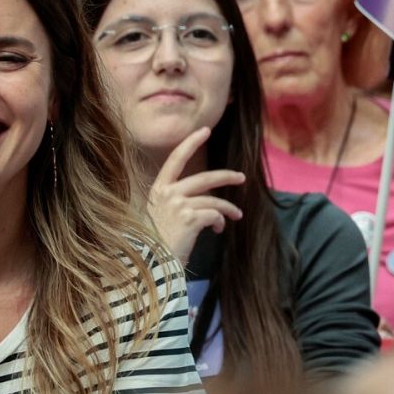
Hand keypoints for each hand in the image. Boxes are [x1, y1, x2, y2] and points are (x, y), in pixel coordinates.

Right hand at [148, 127, 245, 263]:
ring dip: (228, 208)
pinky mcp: (191, 218)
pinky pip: (215, 215)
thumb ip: (177, 203)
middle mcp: (168, 193)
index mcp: (159, 190)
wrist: (153, 262)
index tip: (204, 131)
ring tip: (236, 215)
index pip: (175, 160)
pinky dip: (220, 221)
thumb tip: (202, 199)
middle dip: (226, 176)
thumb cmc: (157, 242)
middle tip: (241, 177)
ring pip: (214, 200)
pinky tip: (217, 229)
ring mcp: (179, 205)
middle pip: (205, 178)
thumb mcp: (161, 215)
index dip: (190, 143)